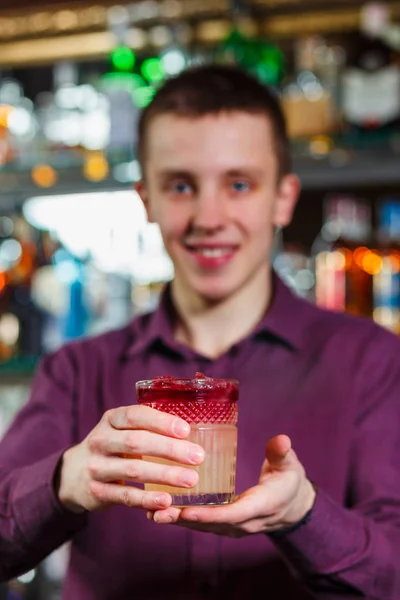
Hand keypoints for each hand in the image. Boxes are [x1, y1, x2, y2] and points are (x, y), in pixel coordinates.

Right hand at [56, 405, 204, 513]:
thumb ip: (148, 426)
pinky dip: (147, 499)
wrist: (73, 474)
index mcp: (111, 419)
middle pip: (137, 443)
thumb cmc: (113, 446)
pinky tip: (167, 501)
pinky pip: (125, 496)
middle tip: (198, 457)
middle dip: (170, 449)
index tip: (186, 430)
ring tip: (191, 479)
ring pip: (133, 470)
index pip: (135, 416)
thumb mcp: (121, 429)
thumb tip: (191, 430)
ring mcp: (96, 467)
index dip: (161, 422)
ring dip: (165, 475)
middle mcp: (100, 440)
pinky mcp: (97, 492)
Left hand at [148, 435, 315, 536]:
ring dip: (178, 521)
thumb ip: (282, 454)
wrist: (292, 508)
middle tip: (157, 512)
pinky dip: (182, 518)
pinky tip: (161, 510)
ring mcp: (234, 526)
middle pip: (210, 524)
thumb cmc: (289, 482)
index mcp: (260, 507)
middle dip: (183, 519)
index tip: (185, 510)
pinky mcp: (225, 524)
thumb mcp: (290, 466)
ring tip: (151, 511)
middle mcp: (244, 522)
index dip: (208, 514)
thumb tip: (282, 440)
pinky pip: (202, 523)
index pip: (232, 514)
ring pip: (203, 526)